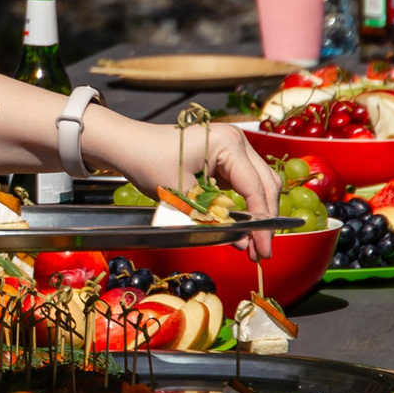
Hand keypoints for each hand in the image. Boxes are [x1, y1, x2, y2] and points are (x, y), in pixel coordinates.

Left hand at [89, 113, 281, 255]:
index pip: (256, 189)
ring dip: (258, 212)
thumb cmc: (149, 163)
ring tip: (252, 243)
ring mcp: (232, 146)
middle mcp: (236, 141)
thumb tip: (244, 243)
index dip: (262, 224)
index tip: (263, 250)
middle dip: (265, 220)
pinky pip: (244, 181)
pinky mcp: (224, 156)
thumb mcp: (182, 197)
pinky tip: (241, 225)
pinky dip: (246, 203)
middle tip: (261, 252)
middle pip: (266, 184)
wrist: (127, 145)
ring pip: (259, 183)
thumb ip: (214, 220)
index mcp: (228, 144)